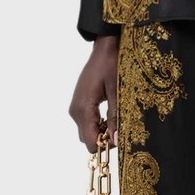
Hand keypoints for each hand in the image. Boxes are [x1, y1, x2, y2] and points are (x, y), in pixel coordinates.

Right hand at [69, 34, 118, 151]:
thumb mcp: (117, 92)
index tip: (119, 140)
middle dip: (102, 139)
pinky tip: (109, 115)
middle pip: (86, 138)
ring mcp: (75, 106)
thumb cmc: (111, 66)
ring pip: (85, 130)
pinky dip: (96, 124)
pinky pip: (85, 121)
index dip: (104, 145)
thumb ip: (115, 117)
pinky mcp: (78, 103)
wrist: (103, 49)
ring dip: (100, 131)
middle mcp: (75, 110)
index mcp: (84, 108)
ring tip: (116, 120)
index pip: (90, 141)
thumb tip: (115, 141)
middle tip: (119, 128)